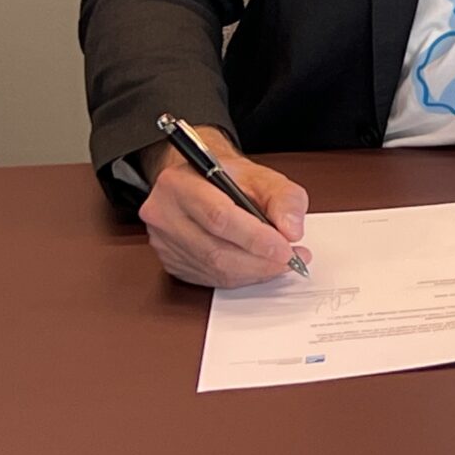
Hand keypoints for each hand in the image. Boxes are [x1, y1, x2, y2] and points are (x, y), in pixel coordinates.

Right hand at [137, 128, 309, 286]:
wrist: (201, 181)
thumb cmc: (229, 177)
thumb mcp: (263, 175)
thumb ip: (284, 198)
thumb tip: (291, 231)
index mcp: (181, 183)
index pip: (219, 217)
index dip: (255, 238)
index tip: (285, 248)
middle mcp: (164, 213)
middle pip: (215, 250)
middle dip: (260, 261)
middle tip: (291, 259)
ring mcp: (163, 242)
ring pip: (214, 269)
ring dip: (254, 272)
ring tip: (281, 263)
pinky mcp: (171, 262)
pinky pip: (209, 278)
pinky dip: (241, 276)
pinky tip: (258, 267)